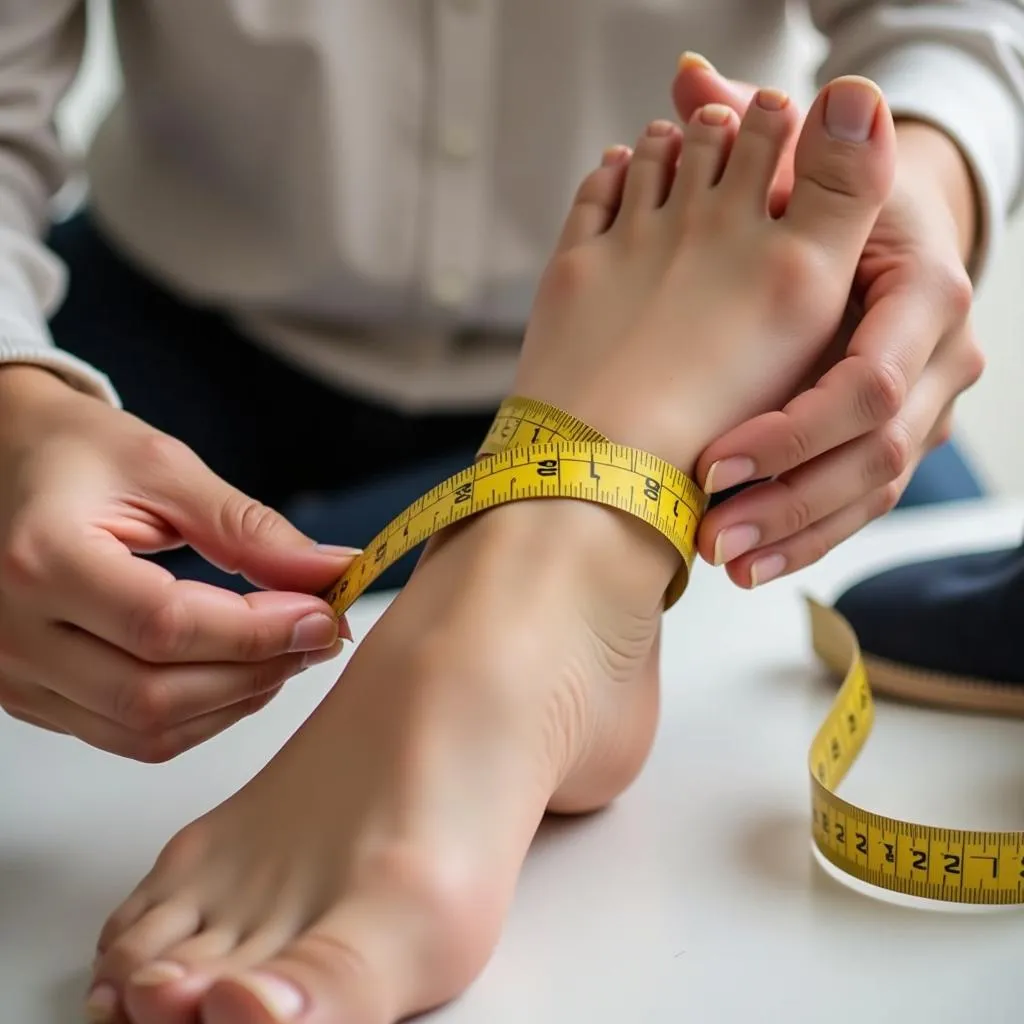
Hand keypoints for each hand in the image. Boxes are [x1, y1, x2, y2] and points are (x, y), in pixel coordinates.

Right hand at [0, 367, 355, 760]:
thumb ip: (248, 528)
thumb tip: (329, 572)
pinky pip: (124, 733)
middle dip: (256, 671)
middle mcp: (13, 631)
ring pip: (143, 730)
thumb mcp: (164, 468)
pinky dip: (196, 714)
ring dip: (233, 701)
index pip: (164, 626)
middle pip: (154, 694)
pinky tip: (236, 672)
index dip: (256, 631)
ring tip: (284, 652)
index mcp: (41, 558)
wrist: (4, 457)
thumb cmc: (72, 451)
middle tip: (316, 636)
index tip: (320, 613)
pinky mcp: (30, 695)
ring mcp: (14, 674)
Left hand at [673, 60, 985, 586]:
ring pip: (870, 491)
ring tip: (720, 560)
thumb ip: (748, 142)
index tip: (714, 460)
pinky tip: (749, 561)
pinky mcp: (893, 438)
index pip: (868, 384)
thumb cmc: (834, 201)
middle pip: (875, 454)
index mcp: (919, 295)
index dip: (792, 430)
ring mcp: (922, 406)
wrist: (882, 239)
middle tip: (710, 534)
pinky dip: (806, 534)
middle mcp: (936, 358)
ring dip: (793, 532)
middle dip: (790, 499)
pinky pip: (860, 502)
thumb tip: (690, 77)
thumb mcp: (797, 169)